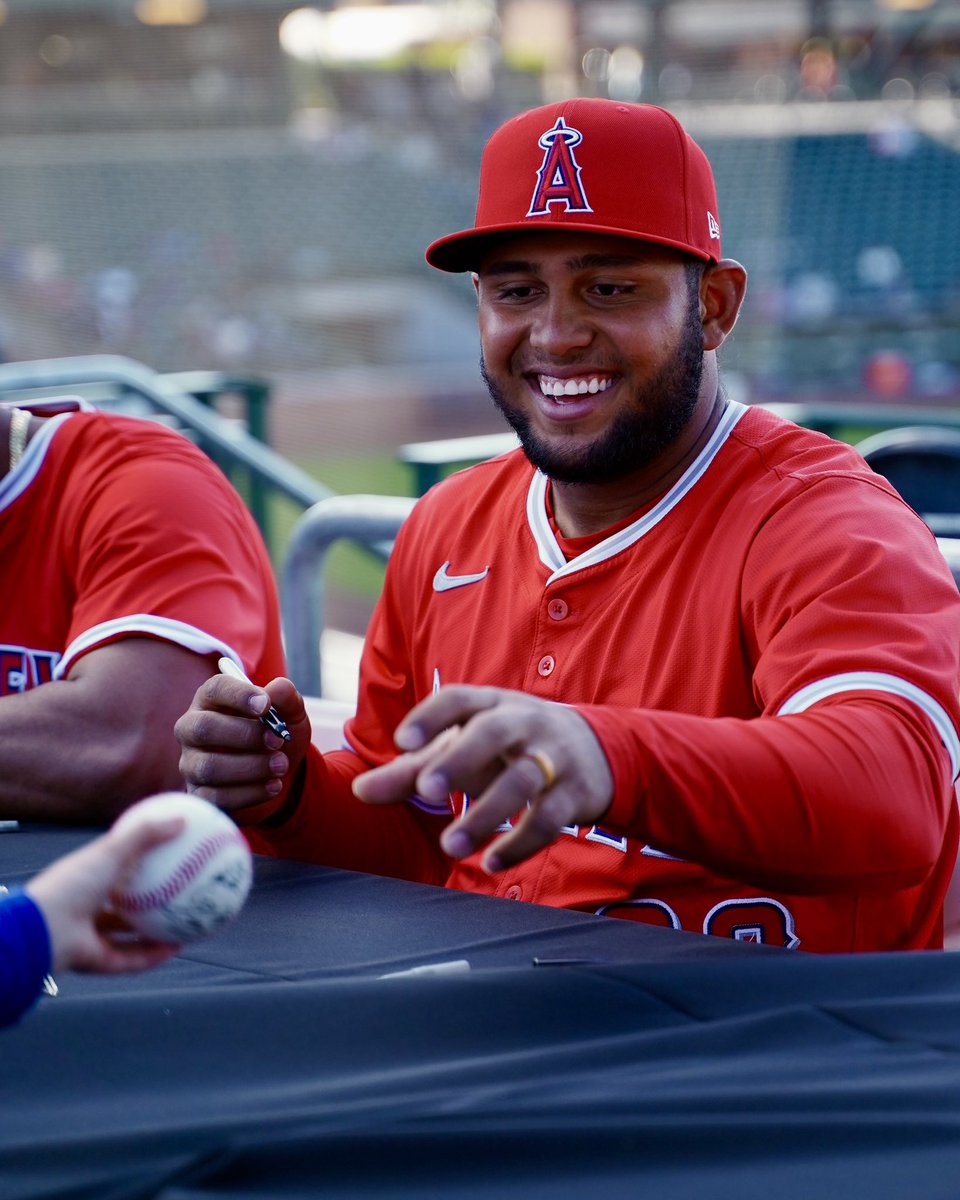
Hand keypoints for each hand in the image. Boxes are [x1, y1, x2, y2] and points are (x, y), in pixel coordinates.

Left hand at [25, 814, 185, 973]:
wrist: (46, 927)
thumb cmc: (73, 882)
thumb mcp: (112, 850)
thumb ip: (146, 834)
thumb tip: (182, 821)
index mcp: (87, 882)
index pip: (114, 872)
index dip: (138, 866)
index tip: (165, 859)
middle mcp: (88, 910)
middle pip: (122, 907)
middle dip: (150, 903)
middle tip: (179, 895)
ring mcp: (92, 937)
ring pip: (128, 939)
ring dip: (156, 935)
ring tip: (183, 927)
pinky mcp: (98, 961)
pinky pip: (132, 960)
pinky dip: (154, 956)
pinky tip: (177, 948)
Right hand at [174, 674, 310, 813]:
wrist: (280, 774)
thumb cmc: (276, 734)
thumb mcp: (290, 713)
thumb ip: (285, 697)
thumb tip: (277, 689)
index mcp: (212, 699)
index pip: (215, 689)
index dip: (239, 695)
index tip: (266, 706)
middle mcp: (192, 728)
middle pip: (204, 728)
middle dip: (246, 735)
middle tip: (278, 741)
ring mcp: (191, 762)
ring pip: (209, 767)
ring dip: (251, 767)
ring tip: (281, 765)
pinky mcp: (198, 793)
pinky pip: (216, 797)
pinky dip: (250, 793)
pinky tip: (274, 786)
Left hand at [352, 685, 613, 872]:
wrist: (594, 751)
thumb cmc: (508, 746)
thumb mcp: (464, 748)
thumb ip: (410, 771)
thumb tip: (357, 792)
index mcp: (491, 704)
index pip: (459, 699)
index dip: (430, 716)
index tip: (402, 742)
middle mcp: (523, 723)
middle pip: (493, 732)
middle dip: (460, 758)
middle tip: (427, 789)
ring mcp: (553, 756)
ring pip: (522, 780)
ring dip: (486, 814)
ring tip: (450, 846)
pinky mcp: (574, 793)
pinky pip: (550, 817)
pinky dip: (521, 842)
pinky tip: (492, 861)